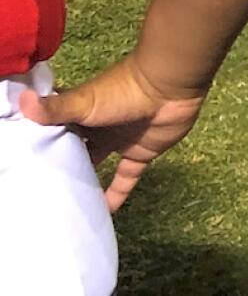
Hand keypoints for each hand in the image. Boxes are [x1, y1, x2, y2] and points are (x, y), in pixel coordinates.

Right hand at [17, 55, 206, 211]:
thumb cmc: (122, 92)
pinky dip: (116, 195)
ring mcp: (119, 141)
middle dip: (59, 165)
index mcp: (80, 112)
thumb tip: (22, 101)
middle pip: (74, 149)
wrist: (170, 88)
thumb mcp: (84, 102)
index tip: (23, 164)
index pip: (54, 130)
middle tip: (39, 191)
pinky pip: (126, 178)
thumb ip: (55, 108)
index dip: (40, 144)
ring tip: (63, 205)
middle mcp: (97, 127)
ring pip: (97, 165)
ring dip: (85, 181)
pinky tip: (103, 214)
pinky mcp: (140, 154)